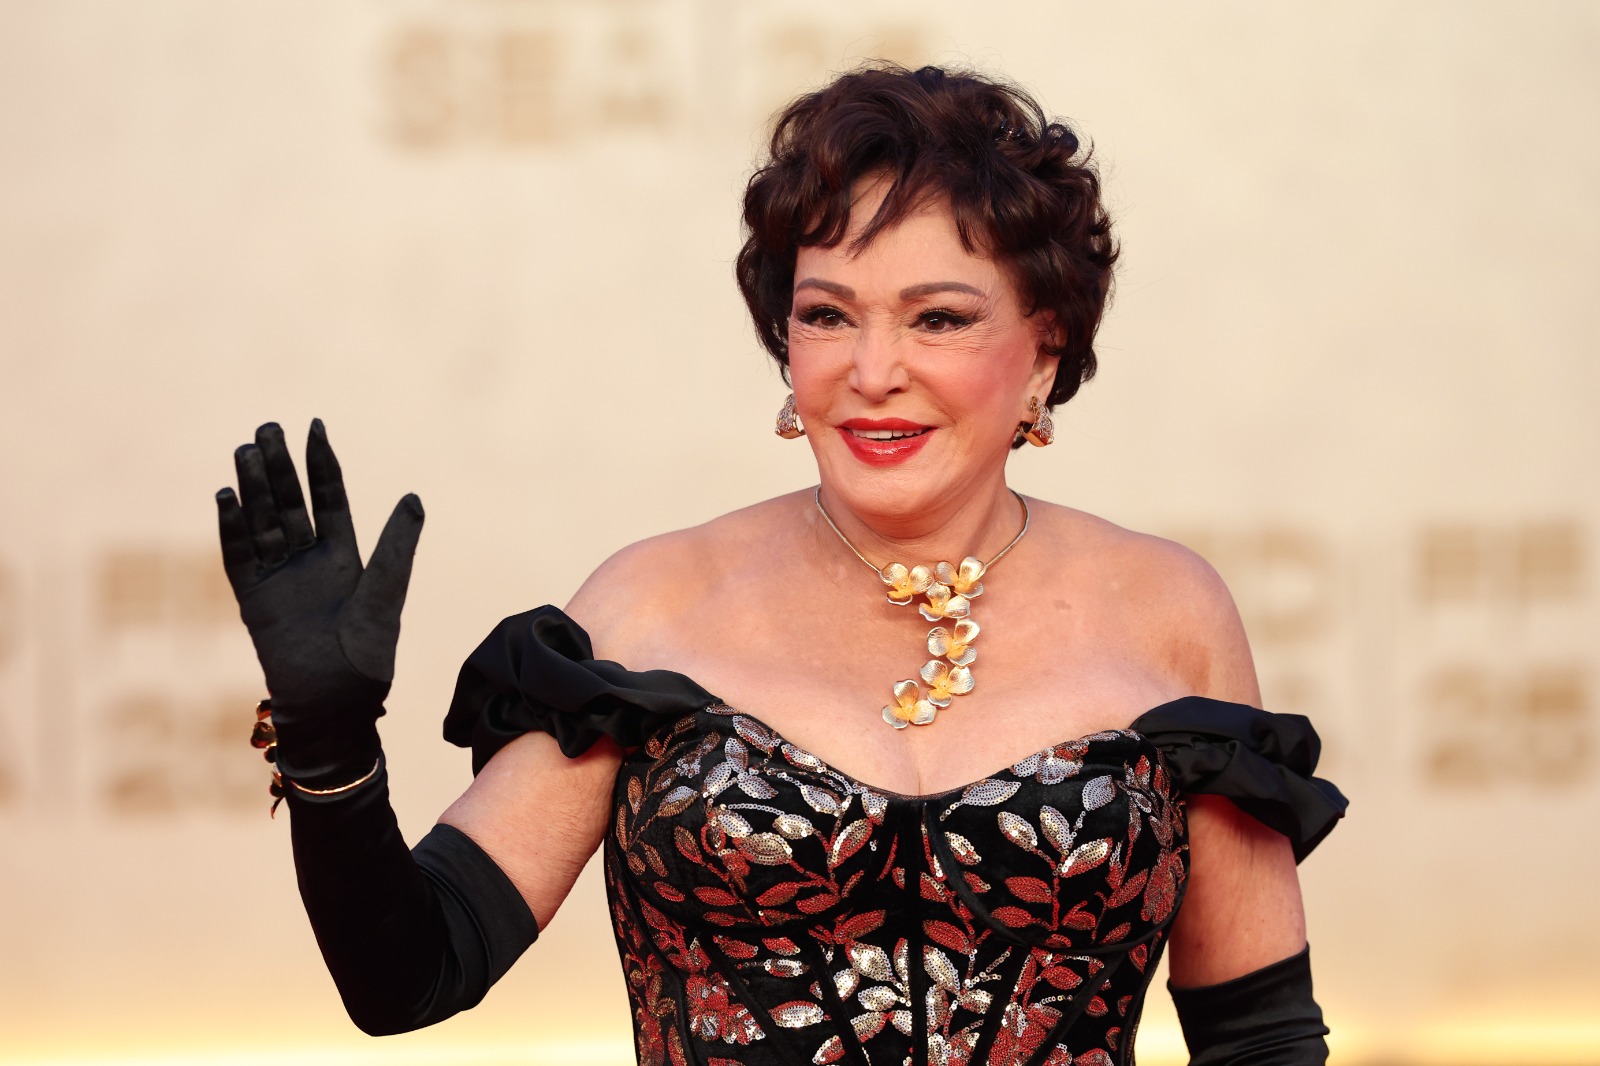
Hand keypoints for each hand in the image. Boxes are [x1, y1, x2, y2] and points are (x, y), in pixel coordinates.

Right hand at [216, 420, 423, 784]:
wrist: (336, 703)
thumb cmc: (369, 653)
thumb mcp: (387, 592)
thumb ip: (396, 546)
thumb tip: (414, 497)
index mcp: (344, 555)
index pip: (330, 497)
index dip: (322, 464)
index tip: (315, 426)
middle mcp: (309, 560)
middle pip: (290, 502)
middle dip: (279, 467)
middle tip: (267, 428)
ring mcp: (278, 578)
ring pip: (262, 521)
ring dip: (252, 487)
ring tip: (245, 451)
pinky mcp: (253, 599)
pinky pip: (239, 556)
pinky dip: (231, 527)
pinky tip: (225, 496)